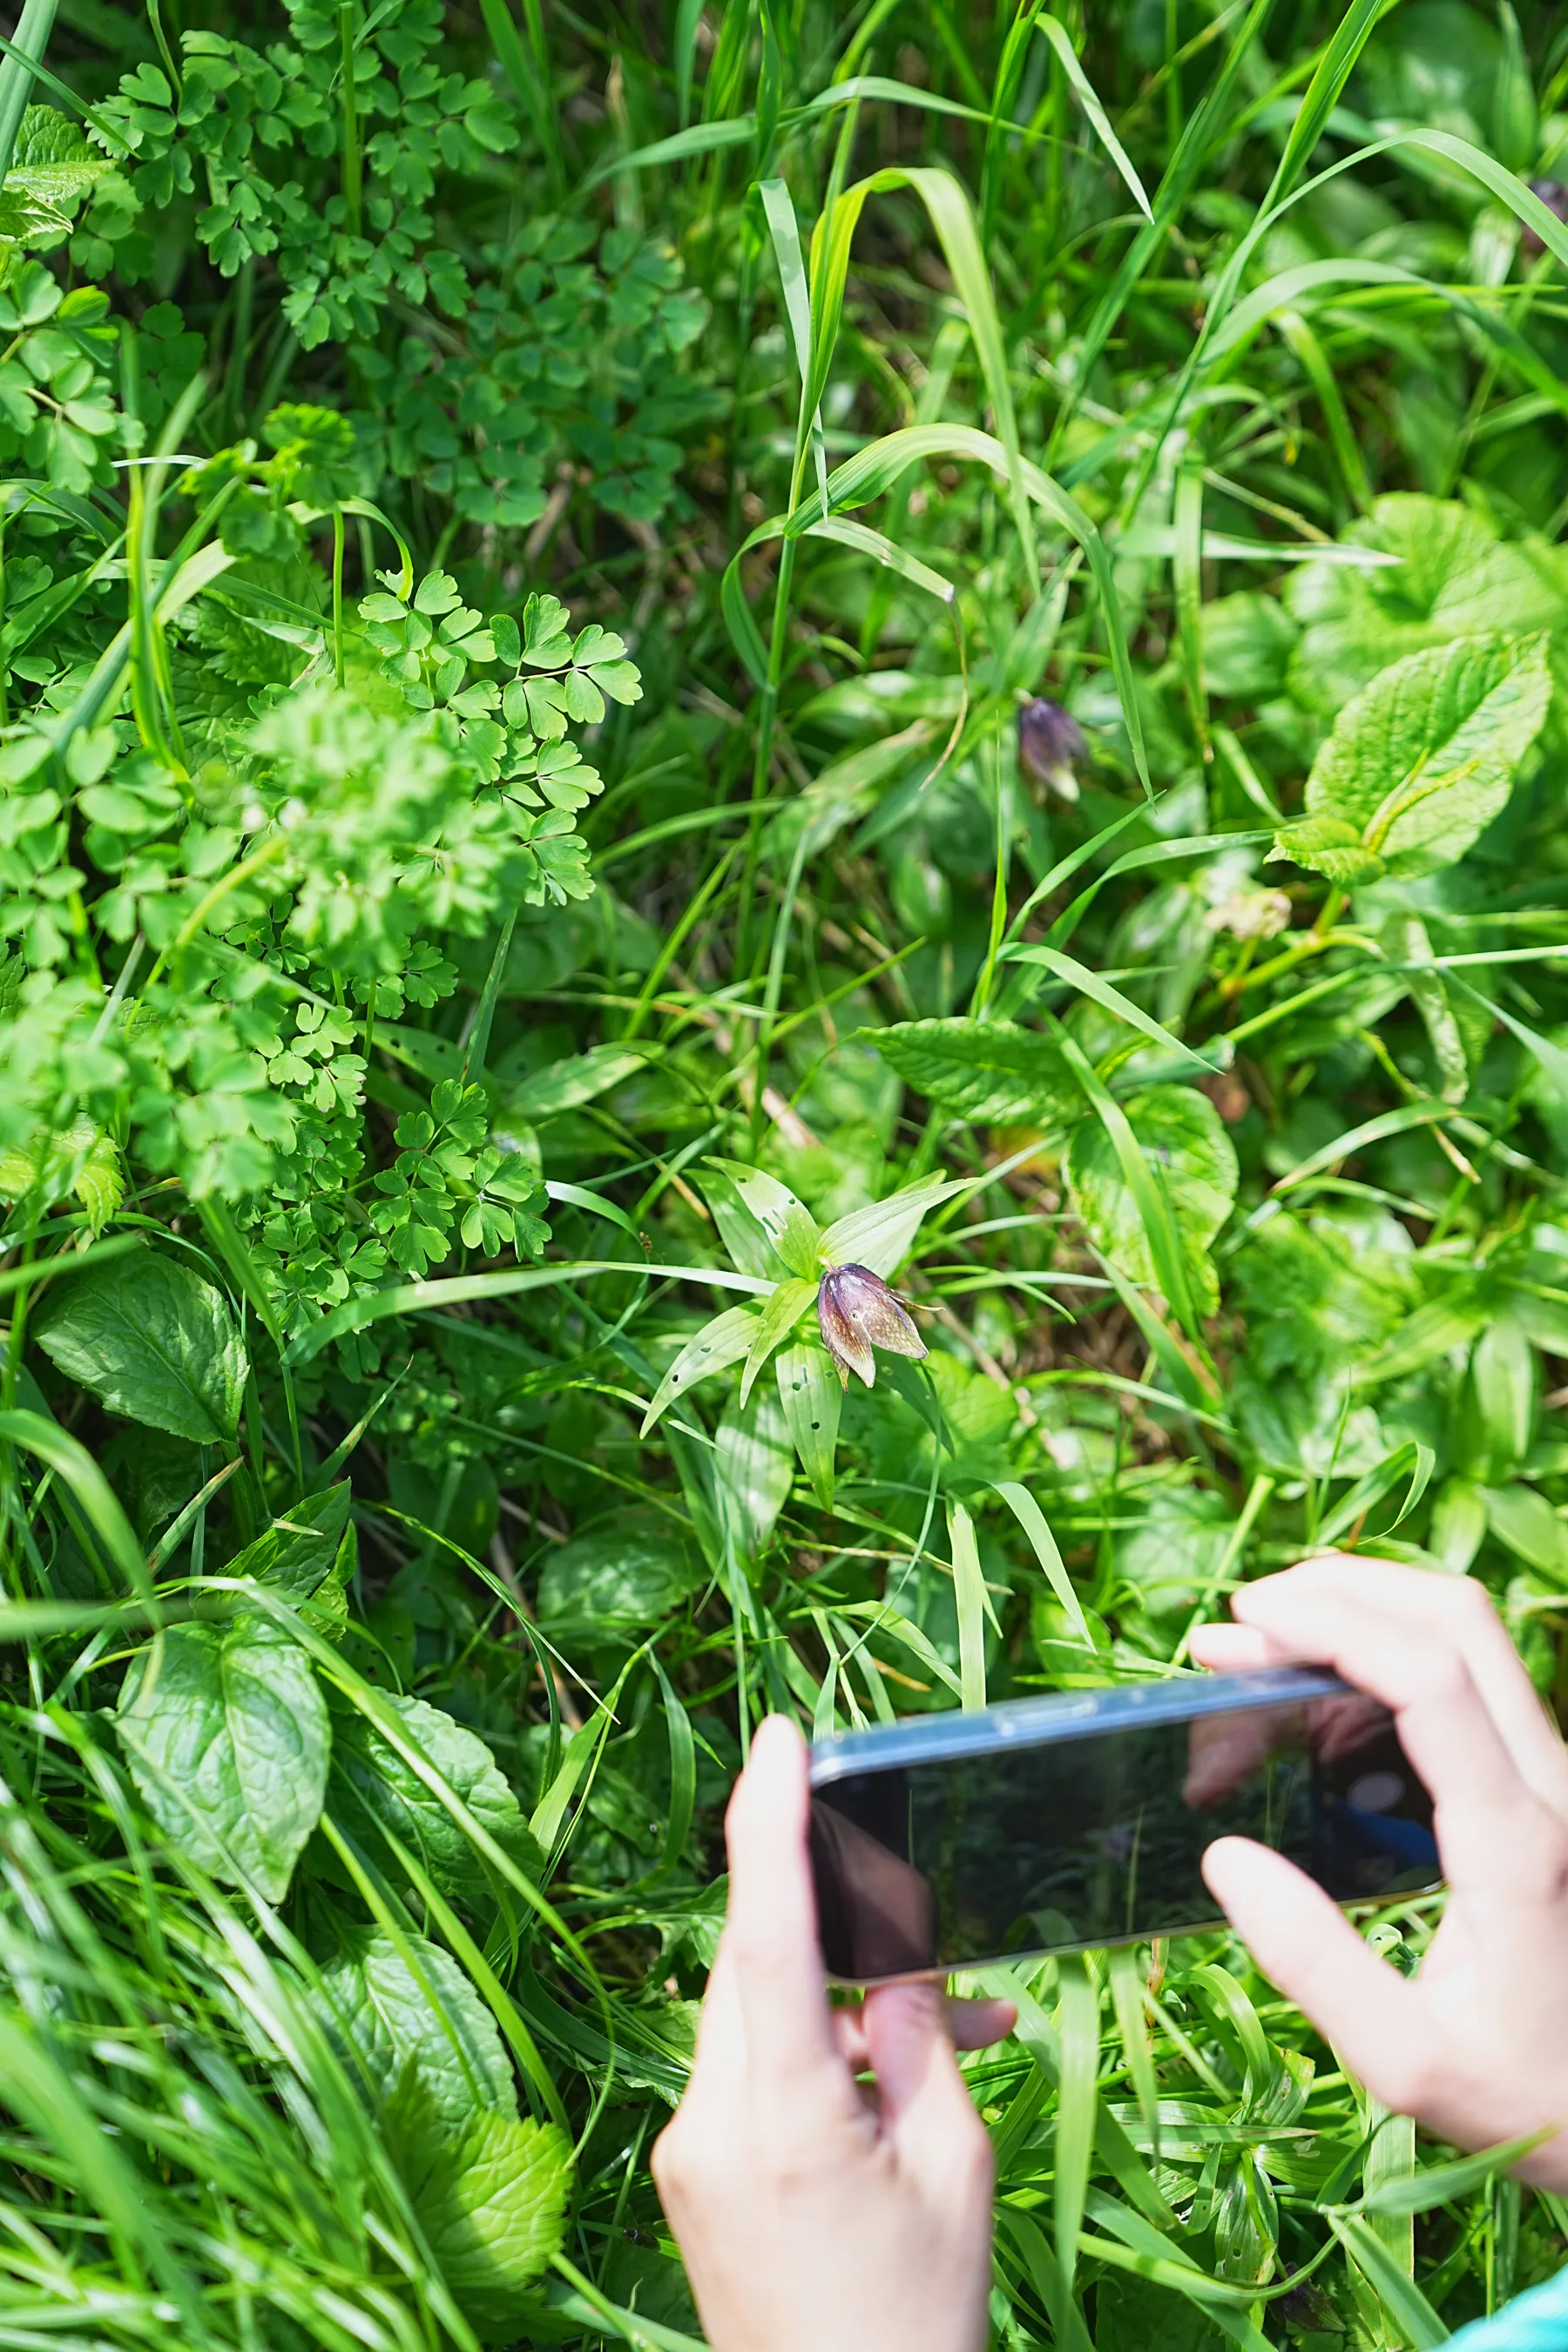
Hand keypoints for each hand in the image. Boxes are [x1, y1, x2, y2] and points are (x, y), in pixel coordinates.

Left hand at [652, 1714, 1015, 2351]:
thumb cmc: (917, 2320)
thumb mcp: (951, 2170)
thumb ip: (922, 2045)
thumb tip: (897, 1958)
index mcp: (783, 2121)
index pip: (766, 1937)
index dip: (768, 1825)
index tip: (780, 1737)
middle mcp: (709, 2124)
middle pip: (758, 1967)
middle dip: (840, 1931)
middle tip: (940, 1952)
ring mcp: (688, 2152)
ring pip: (755, 2016)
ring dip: (840, 2004)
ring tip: (947, 2040)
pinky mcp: (690, 2175)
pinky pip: (748, 2071)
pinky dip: (814, 2054)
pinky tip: (886, 2086)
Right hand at [1191, 1553, 1567, 2185]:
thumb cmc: (1522, 2094)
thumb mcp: (1405, 2062)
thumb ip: (1311, 1962)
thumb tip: (1225, 1856)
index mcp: (1515, 1842)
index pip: (1428, 1677)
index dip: (1331, 1624)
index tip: (1241, 1625)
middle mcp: (1550, 1785)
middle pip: (1456, 1616)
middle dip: (1341, 1587)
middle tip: (1244, 1618)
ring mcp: (1555, 1777)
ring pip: (1469, 1632)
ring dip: (1367, 1607)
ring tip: (1270, 1641)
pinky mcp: (1543, 1784)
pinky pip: (1468, 1676)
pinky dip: (1389, 1650)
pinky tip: (1322, 1692)